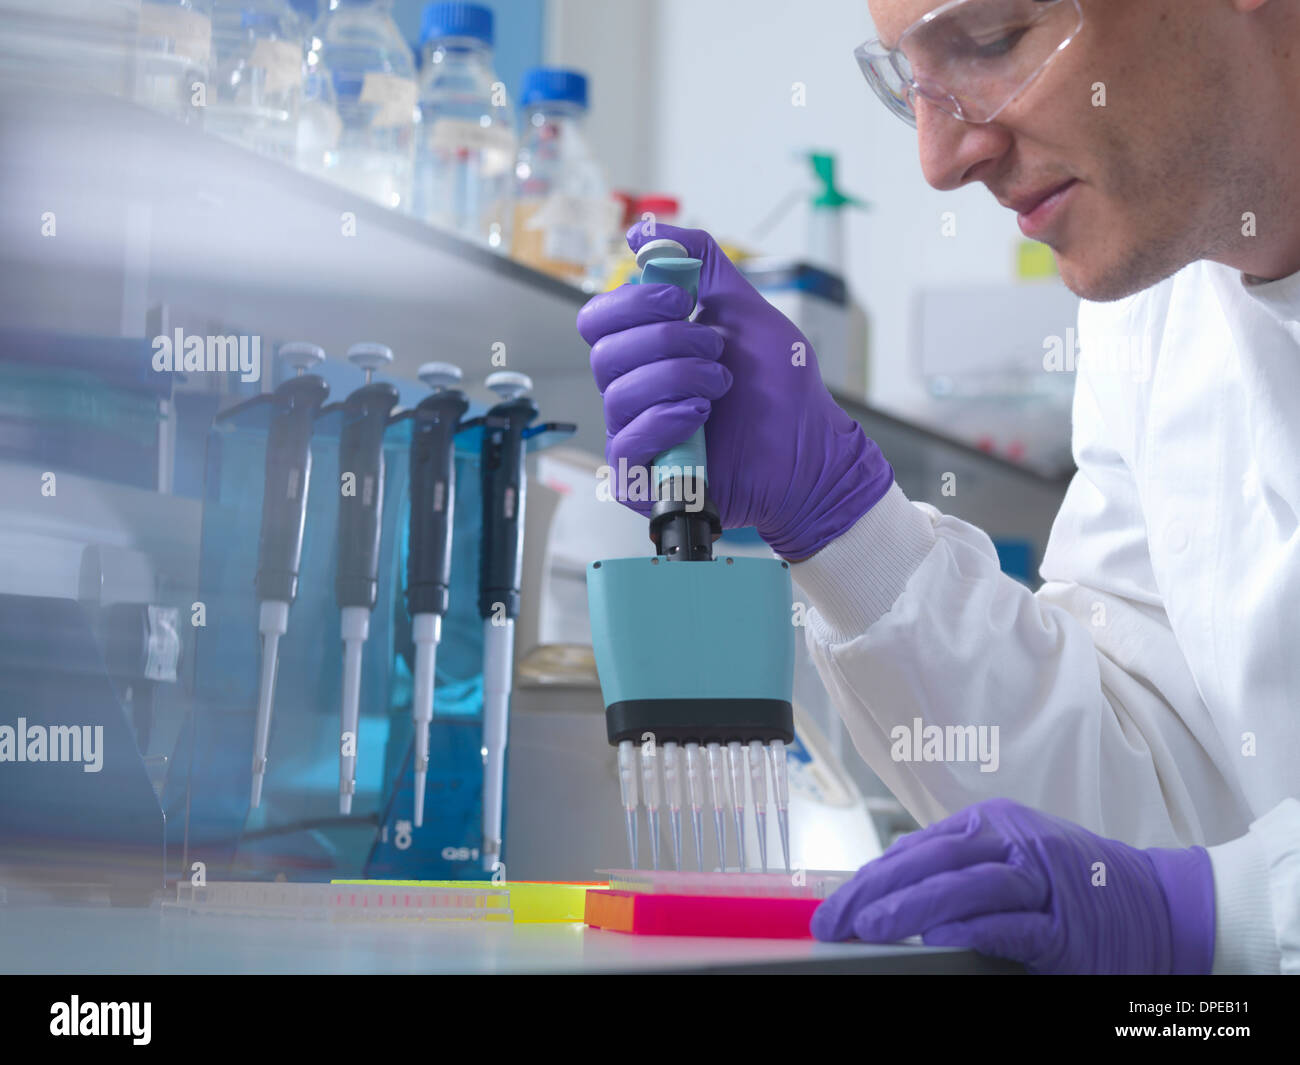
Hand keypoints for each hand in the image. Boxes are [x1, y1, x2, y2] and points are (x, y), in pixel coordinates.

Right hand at [575, 223, 892, 559]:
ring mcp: (636, 432)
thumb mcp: (745, 309)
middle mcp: (634, 389)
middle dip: (665, 341)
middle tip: (714, 348)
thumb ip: (700, 263)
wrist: (810, 449)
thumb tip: (643, 233)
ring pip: (618, 393)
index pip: (599, 318)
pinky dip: (665, 419)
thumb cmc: (781, 389)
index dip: (632, 303)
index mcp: (648, 350)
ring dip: (678, 378)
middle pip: (603, 352)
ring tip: (721, 386)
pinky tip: (700, 417)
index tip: (683, 301)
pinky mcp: (642, 475)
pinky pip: (627, 440)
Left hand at [812, 797, 1215, 973]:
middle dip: (874, 893)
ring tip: (870, 928)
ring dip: (912, 907)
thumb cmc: (1071, 888)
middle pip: (929, 861)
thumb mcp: (1008, 865)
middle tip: (834, 922)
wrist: (1161, 906)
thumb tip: (883, 896)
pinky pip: (1009, 923)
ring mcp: (1041, 878)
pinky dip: (971, 929)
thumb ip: (954, 873)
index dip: (867, 879)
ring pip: (965, 885)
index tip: (831, 908)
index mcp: (989, 823)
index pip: (913, 850)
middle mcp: (1011, 840)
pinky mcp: (1066, 923)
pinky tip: (936, 938)